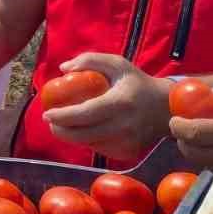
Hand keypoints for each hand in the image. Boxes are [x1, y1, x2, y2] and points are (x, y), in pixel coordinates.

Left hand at [39, 53, 169, 158]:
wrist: (166, 108)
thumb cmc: (137, 83)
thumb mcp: (117, 64)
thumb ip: (90, 60)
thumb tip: (63, 68)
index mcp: (120, 103)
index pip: (85, 113)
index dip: (63, 116)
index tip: (47, 113)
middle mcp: (124, 126)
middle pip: (83, 135)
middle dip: (60, 130)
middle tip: (50, 122)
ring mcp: (127, 142)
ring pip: (89, 144)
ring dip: (72, 136)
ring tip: (64, 125)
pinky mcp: (128, 153)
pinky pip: (100, 149)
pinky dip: (88, 141)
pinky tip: (85, 130)